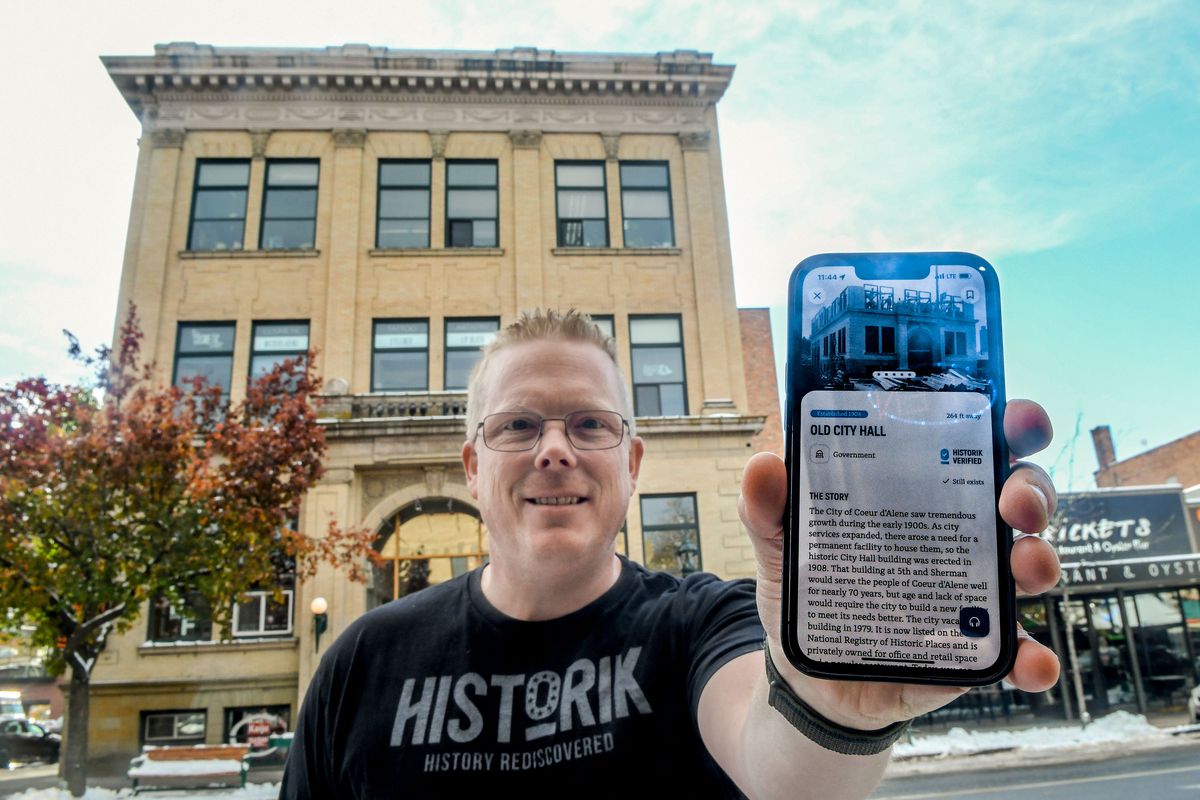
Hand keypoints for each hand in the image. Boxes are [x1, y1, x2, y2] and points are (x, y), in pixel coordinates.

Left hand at [739, 399, 1059, 729]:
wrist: (809, 677)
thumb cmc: (808, 589)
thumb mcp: (780, 543)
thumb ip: (767, 508)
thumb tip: (764, 466)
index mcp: (921, 488)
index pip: (976, 439)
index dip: (1008, 421)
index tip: (1016, 417)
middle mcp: (960, 530)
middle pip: (1019, 493)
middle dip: (1031, 488)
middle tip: (1015, 501)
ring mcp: (975, 588)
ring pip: (1030, 561)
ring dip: (1041, 559)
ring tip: (1027, 567)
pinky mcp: (976, 646)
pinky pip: (1020, 651)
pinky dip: (1035, 657)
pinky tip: (1033, 663)